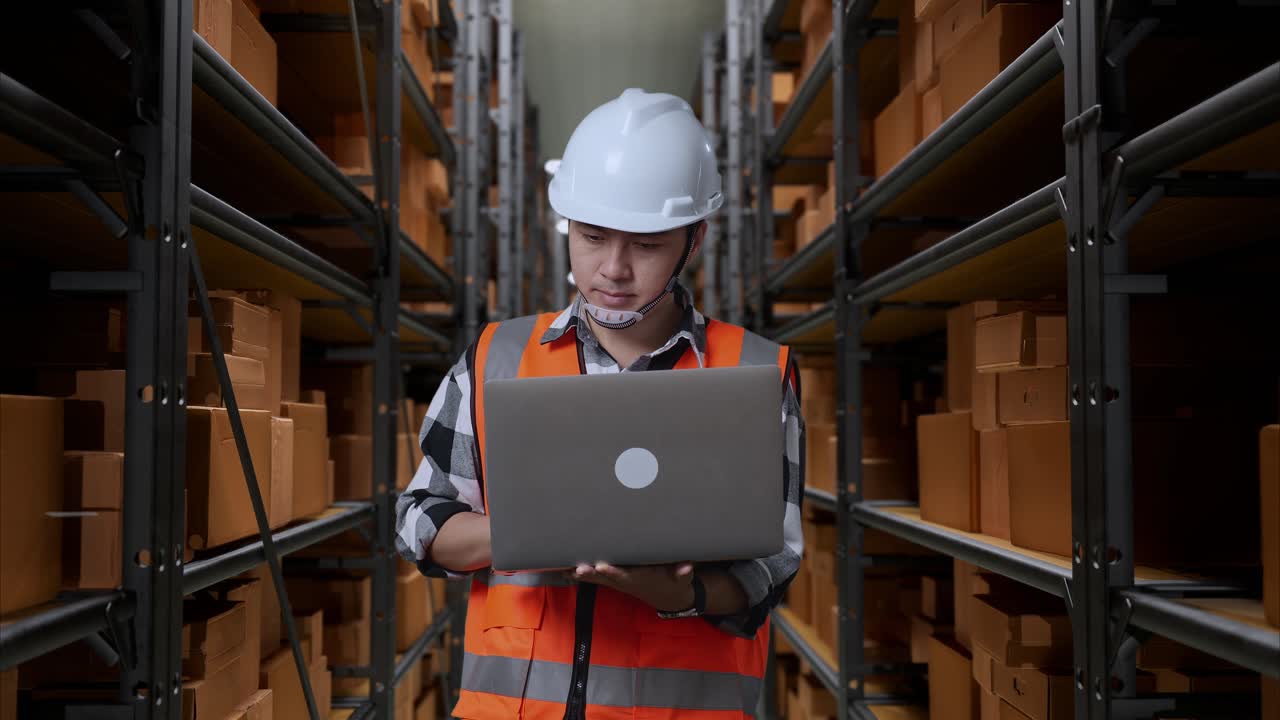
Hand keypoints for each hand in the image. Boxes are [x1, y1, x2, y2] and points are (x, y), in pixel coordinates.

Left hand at [570, 561, 695, 612]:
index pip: (624, 575)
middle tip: (577, 568)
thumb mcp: (682, 578)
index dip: (613, 571)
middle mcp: (626, 582)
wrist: (668, 597)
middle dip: (591, 573)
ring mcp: (618, 582)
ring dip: (581, 575)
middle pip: (605, 578)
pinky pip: (596, 578)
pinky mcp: (615, 580)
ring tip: (564, 569)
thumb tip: (687, 567)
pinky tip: (565, 571)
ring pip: (597, 578)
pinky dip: (581, 575)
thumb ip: (683, 573)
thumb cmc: (674, 582)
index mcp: (639, 579)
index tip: (601, 565)